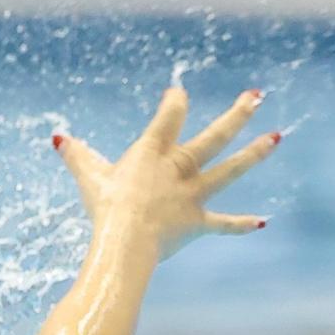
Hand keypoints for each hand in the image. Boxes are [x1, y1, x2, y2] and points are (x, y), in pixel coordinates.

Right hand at [54, 87, 279, 259]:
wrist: (125, 241)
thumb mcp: (88, 177)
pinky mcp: (196, 223)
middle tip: (256, 97)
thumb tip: (59, 138)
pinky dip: (240, 225)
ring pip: (229, 170)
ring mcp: (192, 195)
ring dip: (254, 153)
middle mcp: (179, 168)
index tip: (178, 93)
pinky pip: (222, 224)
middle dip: (237, 114)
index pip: (171, 115)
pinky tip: (261, 222)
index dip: (175, 101)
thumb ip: (77, 155)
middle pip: (214, 137)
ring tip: (275, 138)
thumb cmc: (105, 207)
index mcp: (154, 152)